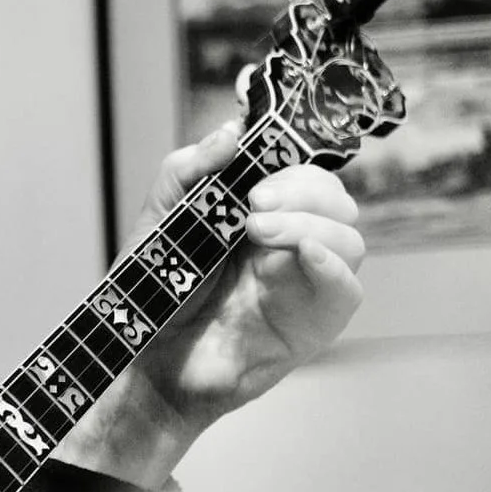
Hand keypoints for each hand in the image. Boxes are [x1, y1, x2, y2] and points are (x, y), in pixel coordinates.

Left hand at [57, 116, 364, 487]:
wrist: (142, 359)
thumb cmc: (153, 291)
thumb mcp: (158, 218)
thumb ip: (189, 170)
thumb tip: (232, 132)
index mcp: (264, 216)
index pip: (307, 176)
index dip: (291, 166)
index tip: (252, 178)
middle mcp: (292, 247)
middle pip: (336, 202)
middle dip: (302, 191)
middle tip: (254, 204)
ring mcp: (305, 285)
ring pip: (348, 239)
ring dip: (310, 224)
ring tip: (257, 231)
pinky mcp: (311, 325)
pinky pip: (347, 291)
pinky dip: (334, 267)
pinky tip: (304, 254)